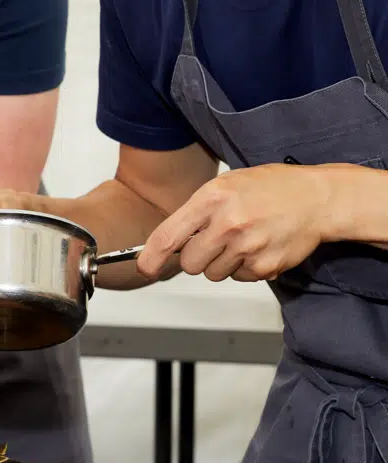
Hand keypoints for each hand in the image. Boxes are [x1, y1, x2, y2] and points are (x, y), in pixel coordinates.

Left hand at [137, 164, 331, 281]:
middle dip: (196, 258)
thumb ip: (197, 211)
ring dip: (222, 263)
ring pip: (214, 273)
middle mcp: (227, 224)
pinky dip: (245, 268)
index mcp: (212, 198)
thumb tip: (169, 241)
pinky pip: (240, 278)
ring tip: (242, 240)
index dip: (150, 256)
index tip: (144, 267)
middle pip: (190, 263)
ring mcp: (247, 247)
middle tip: (214, 242)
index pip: (168, 236)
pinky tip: (259, 246)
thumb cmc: (270, 188)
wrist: (318, 198)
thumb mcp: (226, 184)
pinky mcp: (265, 266)